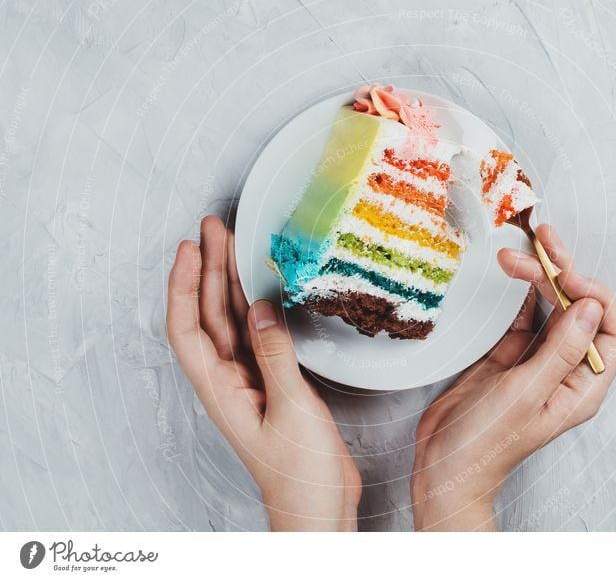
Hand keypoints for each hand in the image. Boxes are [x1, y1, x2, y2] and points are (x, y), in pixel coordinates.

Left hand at [167, 216, 360, 530]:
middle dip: (207, 269)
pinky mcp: (272, 382)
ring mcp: (249, 380)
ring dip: (229, 282)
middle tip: (214, 228)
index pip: (186, 327)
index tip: (189, 247)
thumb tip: (259, 306)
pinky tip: (261, 288)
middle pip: (208, 316)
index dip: (182, 285)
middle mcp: (227, 380)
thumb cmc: (299, 471)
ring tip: (232, 243)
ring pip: (232, 321)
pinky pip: (257, 335)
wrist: (317, 504)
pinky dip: (257, 306)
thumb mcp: (290, 408)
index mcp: (219, 389)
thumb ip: (274, 355)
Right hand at [411, 224, 615, 530]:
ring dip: (539, 278)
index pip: (612, 329)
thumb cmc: (486, 444)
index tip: (565, 276)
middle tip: (542, 245)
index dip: (595, 295)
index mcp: (582, 387)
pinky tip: (514, 276)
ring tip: (517, 254)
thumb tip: (591, 307)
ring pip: (551, 309)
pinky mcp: (510, 358)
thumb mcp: (525, 394)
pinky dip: (520, 294)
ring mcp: (537, 362)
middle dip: (562, 274)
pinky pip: (524, 318)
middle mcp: (565, 371)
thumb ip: (560, 350)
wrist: (445, 464)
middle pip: (580, 310)